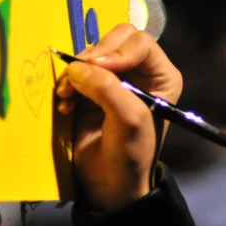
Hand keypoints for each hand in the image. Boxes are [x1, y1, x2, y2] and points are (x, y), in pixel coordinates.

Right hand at [55, 24, 182, 211]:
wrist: (110, 185)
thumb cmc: (131, 153)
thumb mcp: (128, 119)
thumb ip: (107, 88)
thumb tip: (77, 67)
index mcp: (160, 75)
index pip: (139, 42)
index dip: (117, 50)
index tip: (98, 68)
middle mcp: (139, 72)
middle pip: (113, 40)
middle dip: (92, 58)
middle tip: (76, 77)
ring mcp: (113, 80)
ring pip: (90, 55)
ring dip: (74, 73)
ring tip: (66, 97)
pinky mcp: (90, 91)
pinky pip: (75, 73)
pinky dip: (66, 85)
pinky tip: (66, 105)